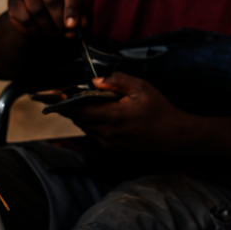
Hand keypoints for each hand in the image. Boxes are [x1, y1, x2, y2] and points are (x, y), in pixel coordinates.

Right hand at [6, 0, 85, 35]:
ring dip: (48, 27)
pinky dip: (35, 29)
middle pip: (52, 1)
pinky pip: (25, 18)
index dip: (72, 7)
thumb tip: (81, 23)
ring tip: (53, 30)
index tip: (72, 26)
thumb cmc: (61, 12)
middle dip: (60, 22)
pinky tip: (39, 29)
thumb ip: (82, 18)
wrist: (38, 18)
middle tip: (65, 32)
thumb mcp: (76, 14)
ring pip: (37, 11)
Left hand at [65, 72, 187, 151]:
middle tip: (68, 95)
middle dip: (73, 108)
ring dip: (83, 116)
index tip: (57, 94)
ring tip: (85, 102)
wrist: (173, 135)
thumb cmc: (159, 110)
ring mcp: (109, 143)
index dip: (66, 102)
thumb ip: (117, 81)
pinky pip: (95, 134)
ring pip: (86, 128)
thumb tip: (96, 81)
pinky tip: (99, 114)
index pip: (80, 111)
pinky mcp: (113, 148)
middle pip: (79, 120)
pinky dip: (92, 123)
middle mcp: (107, 134)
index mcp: (113, 117)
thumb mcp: (141, 87)